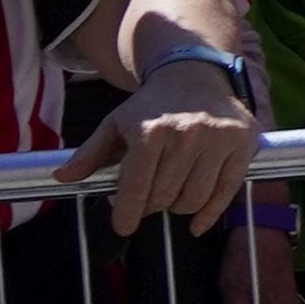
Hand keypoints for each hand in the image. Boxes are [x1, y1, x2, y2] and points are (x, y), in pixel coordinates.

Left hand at [65, 50, 259, 236]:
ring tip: (170, 200)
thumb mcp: (116, 123)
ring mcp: (217, 140)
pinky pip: (226, 192)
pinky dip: (209, 214)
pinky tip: (196, 224)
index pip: (135, 187)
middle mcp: (185, 135)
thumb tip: (62, 178)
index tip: (122, 226)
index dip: (126, 213)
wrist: (196, 77)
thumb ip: (90, 153)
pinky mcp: (242, 145)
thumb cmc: (152, 106)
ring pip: (194, 198)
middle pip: (164, 196)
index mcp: (150, 131)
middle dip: (151, 207)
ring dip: (177, 208)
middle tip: (147, 204)